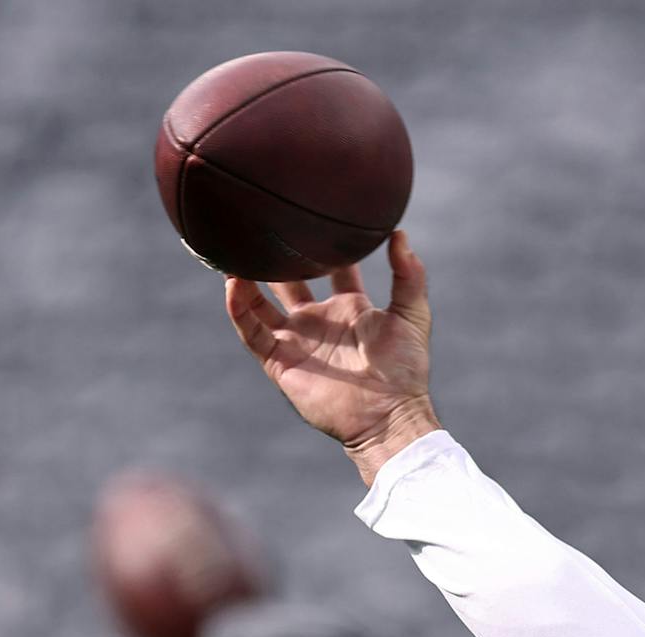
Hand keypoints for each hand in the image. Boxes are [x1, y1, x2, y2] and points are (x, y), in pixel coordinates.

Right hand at [224, 230, 439, 483]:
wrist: (390, 414)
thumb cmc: (406, 370)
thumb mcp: (412, 316)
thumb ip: (409, 276)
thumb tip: (399, 233)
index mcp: (350, 307)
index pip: (331, 268)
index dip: (322, 244)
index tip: (308, 213)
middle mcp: (319, 320)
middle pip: (287, 280)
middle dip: (274, 256)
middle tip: (259, 223)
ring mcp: (297, 339)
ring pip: (260, 302)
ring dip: (245, 277)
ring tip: (231, 247)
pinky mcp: (280, 360)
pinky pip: (251, 331)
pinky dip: (239, 308)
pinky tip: (233, 283)